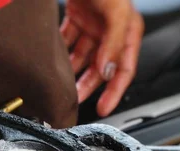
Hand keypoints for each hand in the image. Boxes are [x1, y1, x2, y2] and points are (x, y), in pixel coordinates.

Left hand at [60, 0, 143, 116]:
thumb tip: (108, 71)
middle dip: (88, 86)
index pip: (124, 69)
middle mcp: (110, 32)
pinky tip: (52, 64)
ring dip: (72, 73)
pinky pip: (68, 43)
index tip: (103, 109)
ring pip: (82, 58)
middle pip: (100, 68)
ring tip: (61, 87)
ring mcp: (92, 26)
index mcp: (127, 31)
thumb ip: (113, 43)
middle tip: (74, 101)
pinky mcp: (76, 19)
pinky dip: (61, 55)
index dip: (115, 92)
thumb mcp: (116, 12)